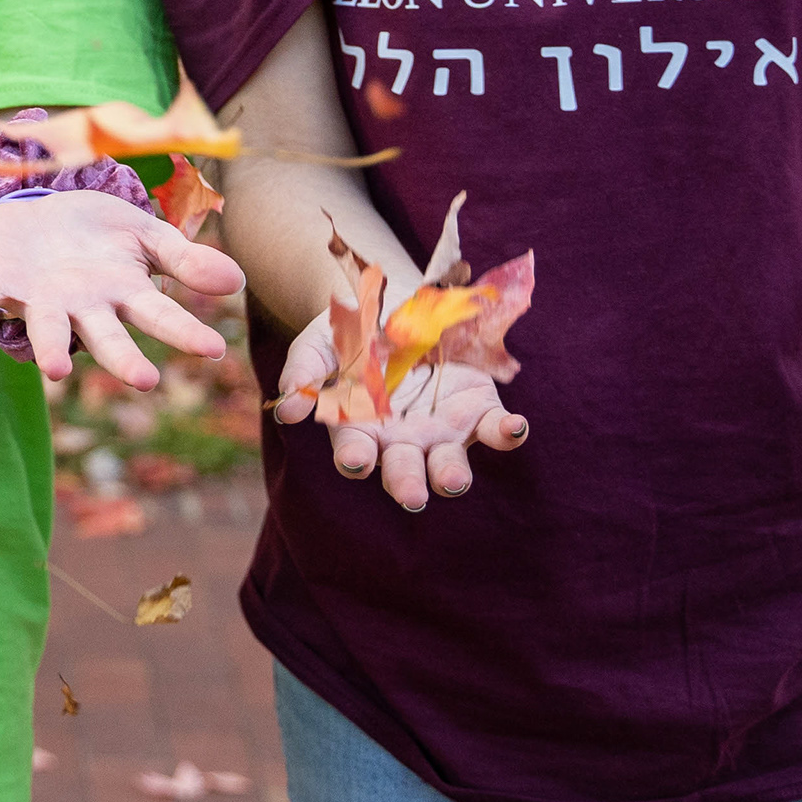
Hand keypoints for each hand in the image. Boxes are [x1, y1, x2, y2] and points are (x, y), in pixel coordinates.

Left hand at [0, 189, 244, 386]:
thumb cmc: (99, 232)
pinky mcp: (4, 280)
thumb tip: (236, 279)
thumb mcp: (145, 235)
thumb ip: (185, 261)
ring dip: (49, 349)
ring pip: (48, 330)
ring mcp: (42, 297)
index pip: (160, 316)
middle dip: (123, 359)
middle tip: (145, 381)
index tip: (216, 348)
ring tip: (57, 371)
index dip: (185, 332)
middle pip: (106, 338)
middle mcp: (82, 306)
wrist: (41, 209)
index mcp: (121, 293)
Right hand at [272, 310, 527, 511]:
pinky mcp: (478, 409)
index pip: (355, 452)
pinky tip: (515, 428)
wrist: (397, 305)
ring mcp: (443, 428)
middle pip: (403, 472)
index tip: (355, 460)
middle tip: (411, 496)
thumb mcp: (321, 342)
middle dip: (406, 485)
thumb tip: (286, 407)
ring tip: (455, 480)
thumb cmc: (350, 333)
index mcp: (361, 429)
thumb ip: (304, 370)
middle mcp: (402, 440)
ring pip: (449, 462)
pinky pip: (495, 429)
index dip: (354, 458)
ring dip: (452, 474)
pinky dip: (506, 432)